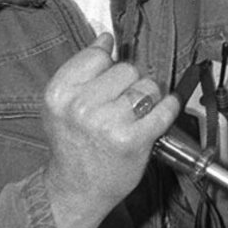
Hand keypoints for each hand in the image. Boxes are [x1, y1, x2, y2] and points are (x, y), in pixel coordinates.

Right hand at [41, 34, 179, 227]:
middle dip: (129, 83)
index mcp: (59, 93)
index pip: (98, 54)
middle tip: (120, 104)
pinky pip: (164, 108)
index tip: (109, 78)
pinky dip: (168, 109)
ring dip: (148, 98)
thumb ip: (81, 70)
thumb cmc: (73, 144)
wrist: (76, 189)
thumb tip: (104, 38)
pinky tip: (158, 115)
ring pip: (147, 86)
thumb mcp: (62, 104)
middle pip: (126, 68)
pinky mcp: (134, 140)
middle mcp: (81, 106)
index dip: (108, 65)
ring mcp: (108, 123)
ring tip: (134, 115)